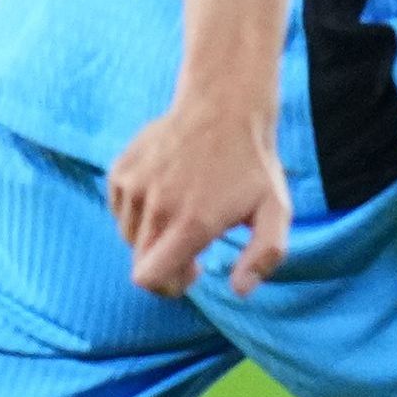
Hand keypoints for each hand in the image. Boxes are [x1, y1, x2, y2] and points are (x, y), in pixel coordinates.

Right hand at [106, 99, 288, 296]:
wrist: (223, 106)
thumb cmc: (253, 163)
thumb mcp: (276, 209)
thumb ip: (265, 256)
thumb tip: (239, 290)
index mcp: (191, 222)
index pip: (149, 278)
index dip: (170, 286)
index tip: (193, 270)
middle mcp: (155, 207)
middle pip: (139, 263)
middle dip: (165, 265)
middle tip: (192, 243)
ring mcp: (133, 187)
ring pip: (129, 237)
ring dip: (152, 237)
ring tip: (182, 212)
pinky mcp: (120, 171)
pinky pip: (120, 211)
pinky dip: (138, 213)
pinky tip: (167, 194)